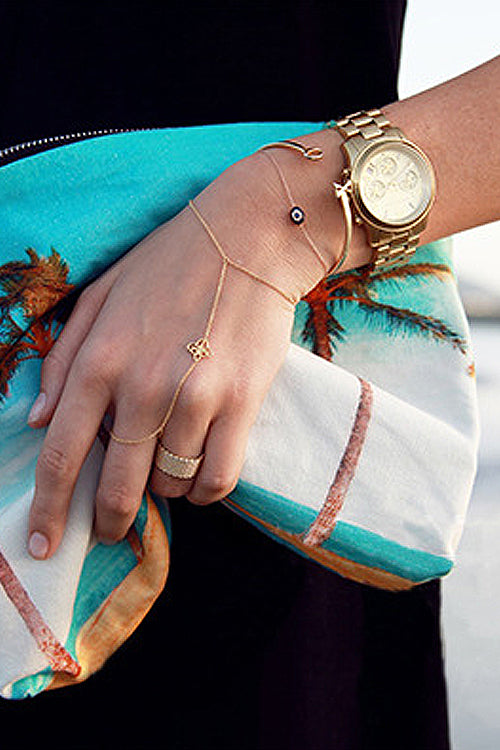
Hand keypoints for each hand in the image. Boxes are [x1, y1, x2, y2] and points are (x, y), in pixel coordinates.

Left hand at [26, 154, 326, 559]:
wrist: (247, 239)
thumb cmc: (168, 265)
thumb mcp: (100, 297)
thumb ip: (62, 359)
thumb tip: (38, 419)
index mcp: (99, 360)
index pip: (63, 455)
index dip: (49, 510)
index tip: (44, 544)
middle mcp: (143, 386)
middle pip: (118, 487)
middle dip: (109, 521)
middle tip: (111, 529)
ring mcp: (195, 396)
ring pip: (171, 484)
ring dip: (164, 490)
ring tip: (167, 468)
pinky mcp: (242, 402)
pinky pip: (219, 477)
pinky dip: (205, 491)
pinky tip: (199, 477)